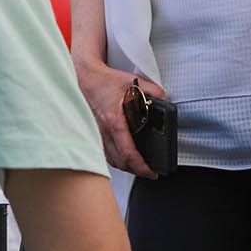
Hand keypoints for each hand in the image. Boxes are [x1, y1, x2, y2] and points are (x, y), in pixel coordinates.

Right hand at [74, 55, 164, 178]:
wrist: (84, 77)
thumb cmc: (105, 80)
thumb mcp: (134, 82)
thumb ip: (154, 91)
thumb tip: (166, 102)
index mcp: (113, 121)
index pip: (128, 153)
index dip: (141, 167)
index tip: (152, 172)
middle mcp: (102, 131)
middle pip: (120, 162)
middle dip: (136, 171)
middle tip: (150, 172)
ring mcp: (95, 134)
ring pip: (111, 160)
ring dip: (126, 166)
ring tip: (140, 166)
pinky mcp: (93, 134)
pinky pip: (104, 153)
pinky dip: (116, 159)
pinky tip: (124, 157)